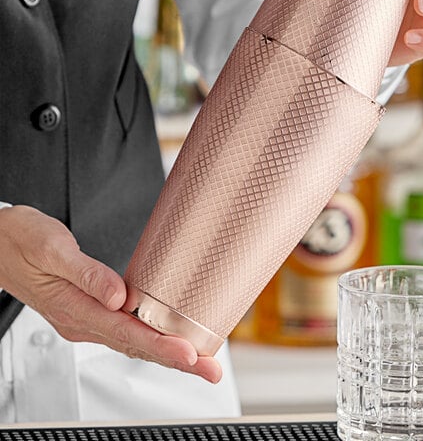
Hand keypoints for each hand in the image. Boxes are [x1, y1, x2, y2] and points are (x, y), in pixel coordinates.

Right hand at [0, 205, 221, 382]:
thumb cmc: (23, 242)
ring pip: (133, 344)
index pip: (126, 334)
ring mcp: (86, 320)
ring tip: (201, 361)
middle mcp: (83, 322)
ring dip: (168, 353)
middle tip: (210, 369)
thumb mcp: (53, 249)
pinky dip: (151, 340)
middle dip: (176, 359)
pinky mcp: (89, 311)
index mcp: (74, 309)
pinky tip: (168, 340)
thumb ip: (87, 274)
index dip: (160, 345)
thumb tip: (119, 296)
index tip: (189, 353)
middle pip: (136, 346)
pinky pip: (126, 332)